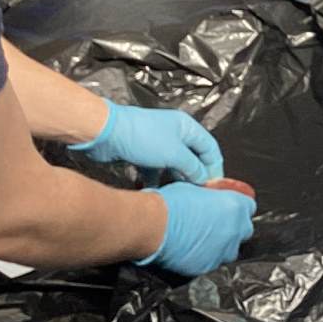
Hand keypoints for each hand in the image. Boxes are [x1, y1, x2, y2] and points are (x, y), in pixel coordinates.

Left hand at [74, 103, 224, 181]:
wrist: (107, 134)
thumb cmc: (142, 136)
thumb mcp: (174, 154)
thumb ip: (192, 167)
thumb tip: (203, 178)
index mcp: (187, 127)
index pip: (209, 147)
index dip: (214, 167)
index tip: (215, 185)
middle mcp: (174, 133)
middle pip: (192, 157)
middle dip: (195, 175)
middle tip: (198, 193)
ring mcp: (158, 144)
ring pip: (173, 165)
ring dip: (176, 179)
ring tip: (178, 194)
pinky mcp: (143, 153)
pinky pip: (156, 169)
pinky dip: (157, 180)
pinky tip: (156, 192)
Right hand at [138, 183, 254, 275]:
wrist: (153, 225)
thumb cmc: (169, 204)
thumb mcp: (195, 189)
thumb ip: (211, 197)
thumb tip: (208, 199)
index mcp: (235, 206)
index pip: (249, 207)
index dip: (237, 207)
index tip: (228, 209)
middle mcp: (235, 230)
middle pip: (244, 230)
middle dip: (232, 227)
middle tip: (214, 224)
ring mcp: (224, 251)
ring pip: (230, 250)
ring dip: (221, 245)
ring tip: (201, 240)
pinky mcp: (209, 267)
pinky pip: (212, 263)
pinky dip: (205, 258)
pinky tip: (191, 251)